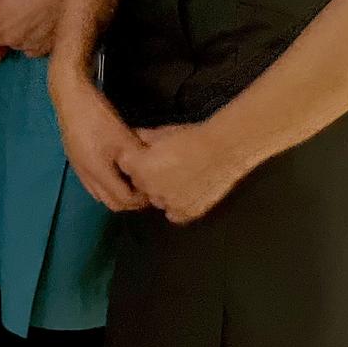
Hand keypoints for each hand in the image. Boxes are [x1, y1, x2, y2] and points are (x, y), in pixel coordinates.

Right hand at [48, 71, 148, 211]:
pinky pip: (91, 183)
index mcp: (98, 172)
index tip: (153, 190)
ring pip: (99, 194)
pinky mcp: (74, 159)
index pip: (123, 200)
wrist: (70, 97)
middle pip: (110, 203)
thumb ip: (139, 158)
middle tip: (144, 189)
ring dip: (116, 193)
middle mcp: (86, 176)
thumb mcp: (124, 136)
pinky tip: (114, 169)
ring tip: (130, 180)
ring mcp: (78, 168)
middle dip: (129, 201)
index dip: (141, 200)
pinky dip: (106, 184)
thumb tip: (154, 173)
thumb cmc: (98, 116)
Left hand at [117, 123, 250, 224]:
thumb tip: (134, 137)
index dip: (135, 159)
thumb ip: (143, 138)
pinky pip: (174, 213)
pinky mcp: (187, 213)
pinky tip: (185, 193)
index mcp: (140, 167)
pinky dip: (176, 206)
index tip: (144, 155)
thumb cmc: (191, 137)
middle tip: (163, 166)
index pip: (125, 166)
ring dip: (161, 192)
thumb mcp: (162, 132)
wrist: (222, 150)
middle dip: (147, 175)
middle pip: (140, 184)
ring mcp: (169, 203)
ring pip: (156, 199)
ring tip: (177, 179)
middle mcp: (151, 188)